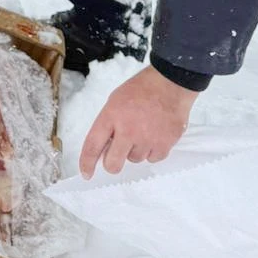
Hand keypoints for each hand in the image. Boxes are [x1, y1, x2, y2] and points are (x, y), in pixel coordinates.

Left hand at [78, 66, 198, 177]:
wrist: (170, 84)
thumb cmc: (141, 90)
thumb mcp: (115, 101)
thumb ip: (108, 124)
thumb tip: (104, 148)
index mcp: (111, 116)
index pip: (93, 145)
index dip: (87, 163)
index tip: (86, 174)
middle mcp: (128, 130)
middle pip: (113, 164)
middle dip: (112, 163)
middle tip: (117, 154)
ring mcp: (147, 139)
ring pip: (135, 160)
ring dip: (135, 150)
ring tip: (143, 130)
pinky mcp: (165, 144)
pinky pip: (153, 158)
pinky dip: (152, 150)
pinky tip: (155, 134)